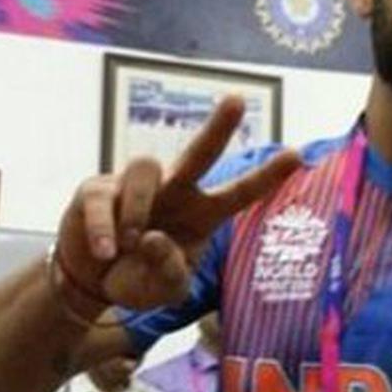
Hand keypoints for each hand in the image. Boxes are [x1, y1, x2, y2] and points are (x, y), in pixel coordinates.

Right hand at [57, 97, 301, 309]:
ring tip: (127, 246)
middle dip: (218, 127)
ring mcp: (135, 186)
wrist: (94, 284)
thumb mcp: (164, 291)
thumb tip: (152, 238)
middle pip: (199, 153)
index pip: (239, 194)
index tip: (297, 155)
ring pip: (145, 169)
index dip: (266, 177)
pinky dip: (104, 227)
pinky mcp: (97, 190)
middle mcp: (174, 193)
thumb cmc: (139, 279)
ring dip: (137, 208)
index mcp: (201, 216)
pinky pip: (102, 198)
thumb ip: (169, 272)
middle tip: (238, 100)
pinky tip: (104, 251)